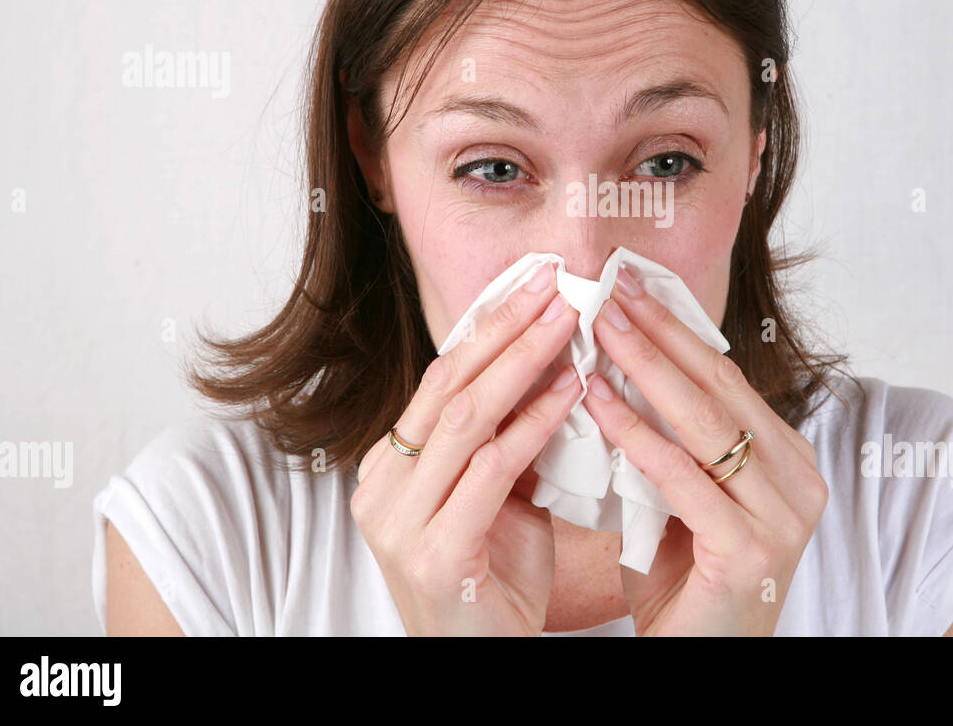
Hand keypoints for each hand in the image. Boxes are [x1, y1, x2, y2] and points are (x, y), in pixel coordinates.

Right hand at [351, 261, 580, 635]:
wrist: (483, 670)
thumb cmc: (495, 586)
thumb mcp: (501, 502)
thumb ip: (511, 443)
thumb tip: (558, 369)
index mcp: (391, 469)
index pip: (440, 379)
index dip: (488, 327)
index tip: (533, 284)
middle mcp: (382, 488)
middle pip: (447, 385)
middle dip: (506, 327)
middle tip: (553, 283)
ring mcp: (398, 522)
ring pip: (465, 418)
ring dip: (523, 361)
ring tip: (569, 321)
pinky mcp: (432, 553)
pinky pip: (491, 470)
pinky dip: (533, 423)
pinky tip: (570, 390)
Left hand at [582, 265, 827, 635]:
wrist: (703, 668)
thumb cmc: (687, 585)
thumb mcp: (682, 500)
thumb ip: (669, 443)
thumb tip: (613, 372)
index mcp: (788, 461)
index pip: (726, 379)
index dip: (676, 331)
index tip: (630, 290)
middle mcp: (799, 480)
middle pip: (719, 388)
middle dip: (659, 333)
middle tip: (610, 288)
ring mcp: (783, 516)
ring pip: (705, 423)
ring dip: (645, 367)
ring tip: (598, 326)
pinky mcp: (750, 549)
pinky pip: (682, 477)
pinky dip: (636, 434)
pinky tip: (598, 400)